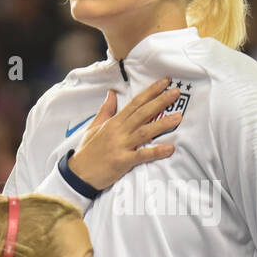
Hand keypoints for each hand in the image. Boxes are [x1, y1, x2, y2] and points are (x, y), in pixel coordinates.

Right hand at [66, 78, 183, 191]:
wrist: (78, 174)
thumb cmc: (88, 151)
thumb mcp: (94, 126)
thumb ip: (106, 110)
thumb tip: (112, 93)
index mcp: (114, 122)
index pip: (135, 103)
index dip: (151, 91)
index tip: (165, 82)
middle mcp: (118, 131)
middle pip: (142, 113)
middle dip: (160, 101)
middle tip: (176, 92)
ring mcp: (120, 146)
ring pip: (144, 131)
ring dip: (162, 124)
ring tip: (178, 118)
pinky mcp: (122, 161)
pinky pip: (142, 155)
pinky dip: (156, 152)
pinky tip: (170, 148)